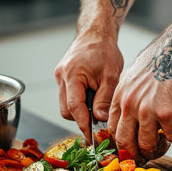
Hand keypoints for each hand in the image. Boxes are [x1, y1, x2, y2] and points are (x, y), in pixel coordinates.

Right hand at [55, 28, 122, 142]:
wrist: (96, 33)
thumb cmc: (105, 50)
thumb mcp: (111, 75)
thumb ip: (105, 98)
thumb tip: (100, 119)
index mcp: (72, 74)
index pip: (74, 107)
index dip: (83, 125)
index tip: (92, 137)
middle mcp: (61, 76)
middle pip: (67, 110)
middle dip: (82, 118)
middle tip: (100, 121)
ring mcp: (60, 77)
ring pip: (66, 105)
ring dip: (81, 110)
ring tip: (98, 104)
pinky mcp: (63, 77)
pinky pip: (68, 96)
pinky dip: (80, 101)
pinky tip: (93, 96)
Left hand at [108, 39, 171, 162]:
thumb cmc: (165, 58)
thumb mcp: (136, 74)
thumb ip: (130, 94)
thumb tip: (131, 114)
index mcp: (120, 95)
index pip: (111, 128)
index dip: (119, 143)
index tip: (128, 150)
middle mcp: (130, 104)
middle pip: (124, 142)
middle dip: (134, 154)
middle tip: (145, 156)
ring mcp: (147, 110)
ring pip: (146, 145)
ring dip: (158, 149)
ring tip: (166, 143)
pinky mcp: (168, 114)